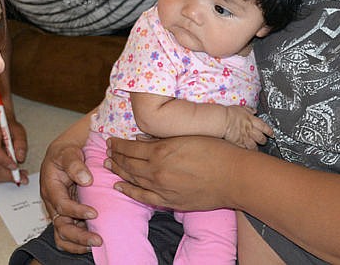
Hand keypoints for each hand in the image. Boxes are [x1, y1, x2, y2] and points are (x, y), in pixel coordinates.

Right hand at [0, 110, 28, 182]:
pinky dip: (0, 176)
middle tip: (22, 176)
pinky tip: (9, 174)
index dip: (4, 161)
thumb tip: (20, 158)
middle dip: (8, 174)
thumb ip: (21, 143)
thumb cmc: (7, 126)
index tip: (16, 166)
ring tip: (18, 176)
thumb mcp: (18, 130)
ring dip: (5, 177)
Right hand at [40, 140, 101, 252]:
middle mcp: (53, 203)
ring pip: (63, 235)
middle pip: (61, 227)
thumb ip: (75, 164)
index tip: (94, 213)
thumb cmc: (65, 152)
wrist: (65, 153)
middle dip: (79, 236)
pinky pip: (69, 234)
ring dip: (78, 243)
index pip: (62, 206)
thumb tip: (85, 179)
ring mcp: (59, 211)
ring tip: (96, 243)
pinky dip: (78, 241)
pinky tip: (92, 240)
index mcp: (51, 188)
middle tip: (98, 239)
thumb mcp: (68, 152)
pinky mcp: (67, 214)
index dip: (77, 211)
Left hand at [105, 135, 238, 211]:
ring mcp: (162, 189)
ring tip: (109, 166)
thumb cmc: (215, 151)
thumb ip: (161, 138)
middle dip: (115, 157)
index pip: (130, 148)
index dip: (118, 144)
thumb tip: (140, 139)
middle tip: (106, 153)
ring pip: (132, 180)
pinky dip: (129, 192)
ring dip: (118, 172)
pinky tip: (120, 187)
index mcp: (160, 152)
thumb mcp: (187, 136)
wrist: (233, 177)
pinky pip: (143, 198)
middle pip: (128, 164)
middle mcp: (157, 171)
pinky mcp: (170, 202)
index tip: (111, 141)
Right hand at [221, 106, 272, 148]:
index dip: (269, 131)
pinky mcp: (238, 142)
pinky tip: (246, 151)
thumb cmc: (229, 113)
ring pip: (254, 145)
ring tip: (256, 149)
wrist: (222, 119)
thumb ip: (249, 109)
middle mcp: (250, 129)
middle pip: (261, 137)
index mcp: (252, 120)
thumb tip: (254, 110)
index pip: (264, 127)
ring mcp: (244, 137)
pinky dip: (246, 150)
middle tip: (264, 141)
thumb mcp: (241, 108)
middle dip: (264, 140)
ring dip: (255, 147)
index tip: (272, 134)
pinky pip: (244, 148)